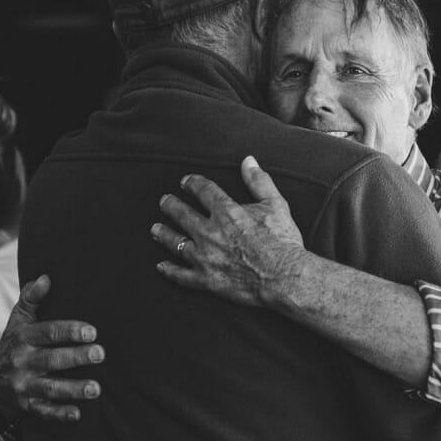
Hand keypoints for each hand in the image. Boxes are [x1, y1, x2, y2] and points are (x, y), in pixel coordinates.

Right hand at [0, 275, 104, 422]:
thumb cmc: (14, 344)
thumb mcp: (19, 321)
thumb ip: (32, 298)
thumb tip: (46, 277)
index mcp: (24, 338)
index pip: (48, 333)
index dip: (70, 331)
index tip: (92, 332)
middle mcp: (21, 362)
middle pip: (51, 360)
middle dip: (76, 357)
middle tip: (100, 354)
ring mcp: (22, 386)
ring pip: (49, 388)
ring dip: (73, 388)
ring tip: (96, 388)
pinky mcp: (25, 406)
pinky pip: (43, 411)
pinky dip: (59, 414)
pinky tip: (77, 413)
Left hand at [152, 156, 307, 306]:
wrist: (285, 277)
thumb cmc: (283, 241)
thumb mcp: (276, 205)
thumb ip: (259, 181)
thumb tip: (248, 161)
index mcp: (226, 212)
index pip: (204, 191)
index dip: (193, 184)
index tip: (186, 181)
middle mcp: (210, 233)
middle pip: (182, 214)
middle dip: (171, 205)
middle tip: (164, 201)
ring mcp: (206, 257)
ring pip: (176, 243)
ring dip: (163, 234)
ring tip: (155, 228)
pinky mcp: (207, 280)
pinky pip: (181, 275)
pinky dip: (170, 270)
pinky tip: (161, 266)